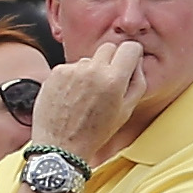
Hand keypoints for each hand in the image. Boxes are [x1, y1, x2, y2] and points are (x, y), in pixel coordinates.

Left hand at [27, 38, 145, 156]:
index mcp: (113, 80)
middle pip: (109, 48)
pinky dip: (74, 78)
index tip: (130, 61)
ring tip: (87, 95)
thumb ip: (137, 82)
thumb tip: (136, 62)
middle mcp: (92, 70)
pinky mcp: (55, 73)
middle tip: (109, 79)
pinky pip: (71, 68)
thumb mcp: (126, 111)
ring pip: (89, 59)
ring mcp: (71, 70)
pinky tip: (73, 96)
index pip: (130, 47)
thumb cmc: (94, 132)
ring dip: (91, 70)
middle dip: (112, 59)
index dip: (132, 54)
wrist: (60, 144)